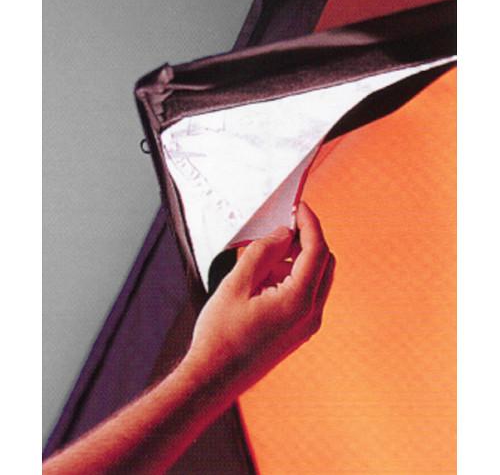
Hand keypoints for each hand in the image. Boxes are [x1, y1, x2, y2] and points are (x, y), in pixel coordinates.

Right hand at [187, 201, 334, 389]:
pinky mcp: (299, 331)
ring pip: (315, 277)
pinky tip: (263, 279)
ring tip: (262, 259)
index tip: (298, 206)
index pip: (318, 250)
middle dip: (305, 240)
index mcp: (298, 301)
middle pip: (324, 262)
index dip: (310, 223)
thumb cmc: (220, 335)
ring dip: (297, 260)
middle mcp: (311, 314)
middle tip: (279, 229)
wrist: (214, 379)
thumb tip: (283, 233)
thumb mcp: (236, 284)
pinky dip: (292, 277)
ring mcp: (307, 325)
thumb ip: (262, 253)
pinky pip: (306, 293)